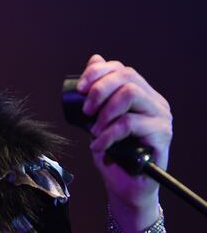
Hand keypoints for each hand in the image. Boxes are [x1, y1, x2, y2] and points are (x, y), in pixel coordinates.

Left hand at [77, 54, 172, 229]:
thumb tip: (94, 58)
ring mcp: (161, 117)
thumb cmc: (112, 151)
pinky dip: (107, 134)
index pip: (121, 69)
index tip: (80, 89)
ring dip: (105, 111)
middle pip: (127, 77)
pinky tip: (98, 145)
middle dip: (99, 90)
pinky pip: (129, 124)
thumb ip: (97, 92)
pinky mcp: (162, 135)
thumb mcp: (98, 117)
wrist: (125, 184)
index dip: (97, 73)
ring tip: (94, 129)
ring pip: (130, 94)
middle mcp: (155, 101)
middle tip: (86, 110)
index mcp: (142, 93)